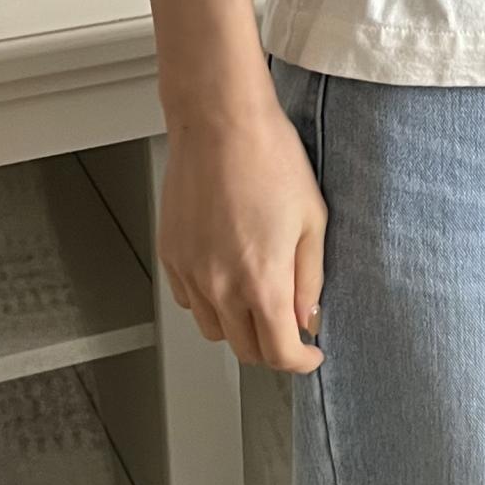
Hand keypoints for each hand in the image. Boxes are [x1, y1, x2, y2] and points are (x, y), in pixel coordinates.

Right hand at [158, 91, 326, 372]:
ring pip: (213, 330)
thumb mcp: (313, 221)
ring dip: (239, 327)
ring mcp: (190, 273)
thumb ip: (310, 279)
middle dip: (272, 347)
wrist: (220, 122)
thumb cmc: (270, 159)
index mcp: (262, 283)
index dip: (300, 361)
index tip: (311, 353)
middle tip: (291, 326)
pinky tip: (228, 275)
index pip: (279, 354)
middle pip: (244, 349)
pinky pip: (189, 300)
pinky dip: (210, 302)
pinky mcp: (171, 255)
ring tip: (259, 297)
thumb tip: (307, 317)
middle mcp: (219, 287)